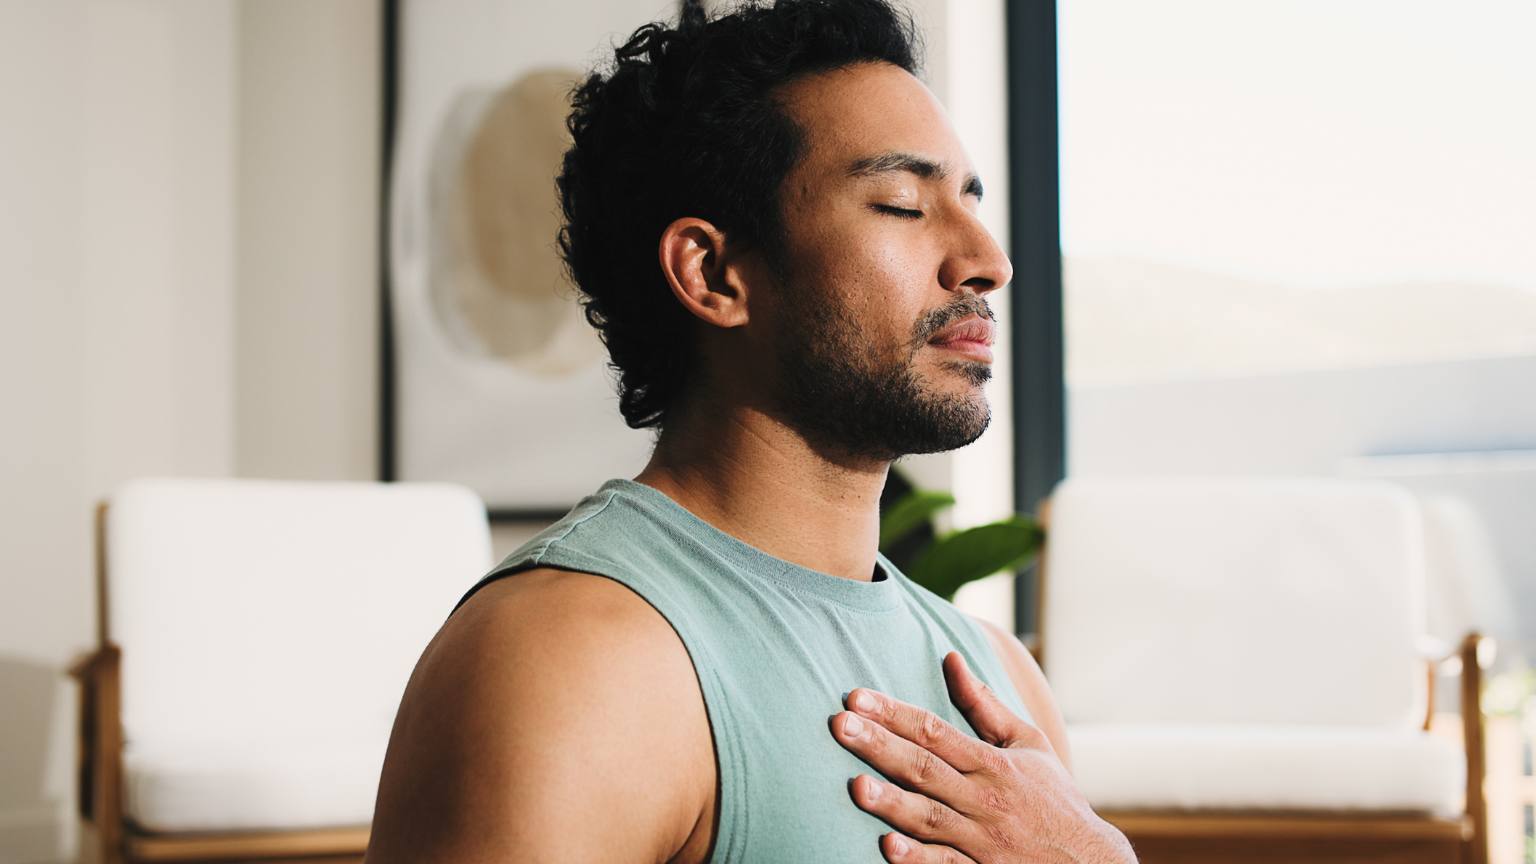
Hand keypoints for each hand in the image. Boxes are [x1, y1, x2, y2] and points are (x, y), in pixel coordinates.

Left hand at [831, 652, 1134, 862]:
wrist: (1090, 863)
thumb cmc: (1053, 797)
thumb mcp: (1029, 743)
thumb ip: (984, 704)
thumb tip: (952, 657)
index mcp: (993, 763)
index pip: (934, 730)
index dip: (893, 712)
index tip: (855, 697)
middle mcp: (985, 798)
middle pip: (924, 768)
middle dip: (879, 746)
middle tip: (839, 725)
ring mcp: (982, 839)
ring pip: (930, 817)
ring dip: (892, 803)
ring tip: (854, 786)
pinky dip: (918, 858)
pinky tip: (889, 847)